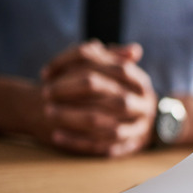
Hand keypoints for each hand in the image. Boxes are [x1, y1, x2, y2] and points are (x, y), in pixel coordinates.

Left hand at [40, 40, 156, 156]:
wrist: (146, 124)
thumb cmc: (122, 92)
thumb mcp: (119, 74)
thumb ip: (106, 59)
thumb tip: (95, 45)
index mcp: (140, 81)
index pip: (108, 65)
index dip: (75, 65)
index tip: (47, 72)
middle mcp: (143, 104)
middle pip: (106, 92)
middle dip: (71, 90)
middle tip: (46, 92)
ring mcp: (138, 127)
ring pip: (103, 123)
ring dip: (72, 117)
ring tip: (49, 112)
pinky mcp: (129, 147)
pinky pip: (102, 147)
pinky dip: (78, 142)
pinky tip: (57, 136)